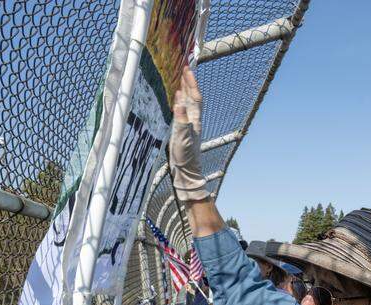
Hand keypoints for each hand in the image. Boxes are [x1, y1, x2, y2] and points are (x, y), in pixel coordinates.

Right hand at [169, 66, 208, 201]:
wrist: (186, 171)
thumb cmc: (185, 156)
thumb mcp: (182, 137)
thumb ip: (181, 119)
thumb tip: (179, 99)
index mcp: (194, 119)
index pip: (195, 96)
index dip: (192, 82)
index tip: (187, 68)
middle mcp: (193, 119)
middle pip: (193, 96)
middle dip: (189, 82)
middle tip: (183, 67)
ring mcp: (188, 124)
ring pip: (188, 102)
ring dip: (185, 90)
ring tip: (179, 79)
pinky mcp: (182, 129)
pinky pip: (182, 110)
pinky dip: (179, 101)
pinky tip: (175, 100)